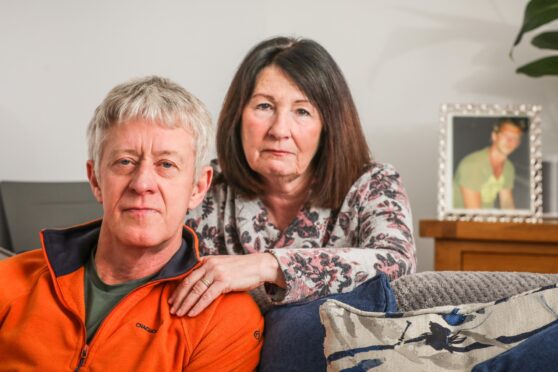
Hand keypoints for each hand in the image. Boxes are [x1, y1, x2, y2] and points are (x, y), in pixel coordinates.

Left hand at [168, 253, 284, 316]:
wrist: (259, 266)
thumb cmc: (241, 268)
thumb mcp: (222, 265)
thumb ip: (209, 270)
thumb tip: (197, 283)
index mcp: (207, 260)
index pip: (188, 275)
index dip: (178, 288)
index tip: (171, 299)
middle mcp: (209, 264)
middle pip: (189, 283)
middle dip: (179, 298)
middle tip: (172, 309)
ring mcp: (217, 272)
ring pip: (196, 291)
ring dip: (186, 304)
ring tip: (179, 313)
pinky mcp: (224, 281)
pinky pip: (207, 296)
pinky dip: (198, 306)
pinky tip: (192, 313)